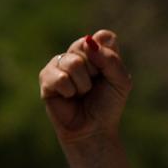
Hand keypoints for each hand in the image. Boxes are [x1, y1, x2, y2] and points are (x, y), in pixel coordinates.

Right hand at [40, 30, 131, 144]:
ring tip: (81, 94)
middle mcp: (76, 53)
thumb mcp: (121, 82)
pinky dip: (70, 91)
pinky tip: (69, 98)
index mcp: (95, 51)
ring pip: (73, 62)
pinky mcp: (46, 78)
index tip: (107, 73)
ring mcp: (59, 64)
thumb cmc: (108, 106)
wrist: (94, 129)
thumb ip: (111, 59)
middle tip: (93, 86)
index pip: (102, 37)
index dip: (107, 56)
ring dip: (83, 84)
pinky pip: (60, 78)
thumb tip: (88, 43)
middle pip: (85, 45)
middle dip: (95, 70)